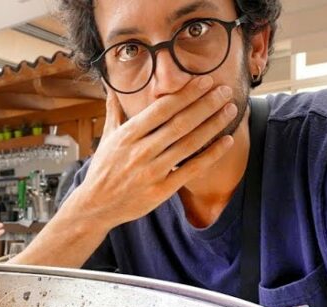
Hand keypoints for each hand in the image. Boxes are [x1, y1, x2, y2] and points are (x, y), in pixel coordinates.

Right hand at [64, 76, 236, 226]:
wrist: (96, 206)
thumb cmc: (103, 169)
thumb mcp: (106, 137)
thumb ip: (114, 110)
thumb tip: (111, 86)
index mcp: (127, 135)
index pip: (162, 108)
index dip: (186, 93)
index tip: (205, 81)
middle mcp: (140, 151)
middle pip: (180, 123)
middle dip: (205, 104)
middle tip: (224, 90)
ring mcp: (152, 172)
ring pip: (189, 144)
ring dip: (213, 124)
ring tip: (230, 109)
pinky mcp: (162, 190)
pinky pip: (192, 169)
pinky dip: (212, 154)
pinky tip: (227, 141)